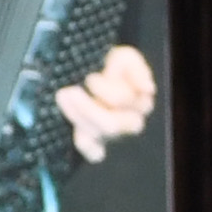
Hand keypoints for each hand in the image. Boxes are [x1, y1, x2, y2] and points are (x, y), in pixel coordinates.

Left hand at [51, 44, 156, 162]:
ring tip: (63, 95)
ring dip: (77, 115)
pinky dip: (86, 145)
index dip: (104, 90)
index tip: (90, 77)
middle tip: (69, 90)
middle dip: (86, 107)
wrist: (97, 69)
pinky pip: (95, 154)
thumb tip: (148, 89)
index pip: (122, 101)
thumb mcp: (126, 58)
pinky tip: (74, 130)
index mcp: (140, 101)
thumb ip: (138, 70)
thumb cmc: (112, 64)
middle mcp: (130, 122)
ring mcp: (114, 135)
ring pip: (98, 134)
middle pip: (110, 124)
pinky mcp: (100, 145)